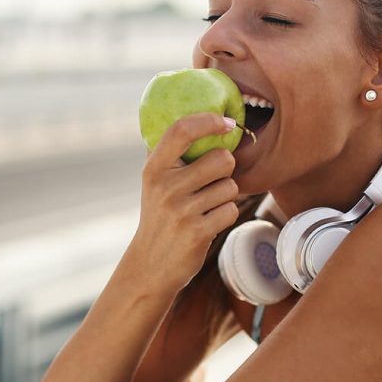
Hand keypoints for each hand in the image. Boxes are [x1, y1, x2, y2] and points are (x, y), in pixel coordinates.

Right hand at [131, 112, 239, 293]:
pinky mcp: (197, 232)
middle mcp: (165, 187)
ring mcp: (181, 210)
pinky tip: (208, 223)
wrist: (149, 265)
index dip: (208, 121)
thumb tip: (194, 116)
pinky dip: (225, 215)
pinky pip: (231, 210)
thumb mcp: (153, 183)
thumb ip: (169, 153)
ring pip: (230, 186)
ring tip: (205, 207)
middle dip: (225, 170)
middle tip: (212, 182)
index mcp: (154, 169)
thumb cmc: (159, 217)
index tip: (225, 122)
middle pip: (222, 159)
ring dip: (225, 196)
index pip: (182, 131)